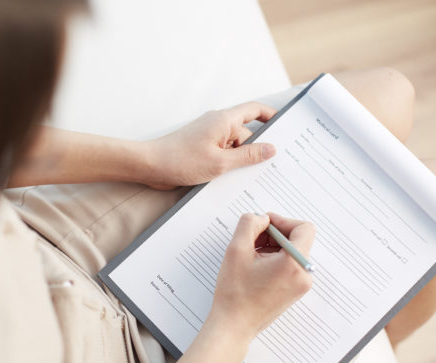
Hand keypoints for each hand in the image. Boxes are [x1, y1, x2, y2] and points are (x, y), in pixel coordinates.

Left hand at [141, 102, 277, 189]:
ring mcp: (208, 137)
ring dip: (239, 161)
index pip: (255, 110)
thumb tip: (271, 149)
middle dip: (255, 150)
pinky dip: (227, 165)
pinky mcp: (201, 149)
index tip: (285, 127)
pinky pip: (222, 154)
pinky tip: (228, 179)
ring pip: (234, 147)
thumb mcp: (221, 162)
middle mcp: (217, 125)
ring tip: (242, 178)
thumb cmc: (180, 160)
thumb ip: (248, 156)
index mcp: (224, 120)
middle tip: (267, 167)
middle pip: (246, 134)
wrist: (150, 166)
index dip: (272, 116)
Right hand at [209, 212, 315, 341]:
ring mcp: (301, 285)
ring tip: (252, 255)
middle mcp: (303, 275)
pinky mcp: (295, 291)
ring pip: (293, 252)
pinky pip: (290, 265)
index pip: (304, 228)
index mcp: (293, 264)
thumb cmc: (235, 293)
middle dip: (275, 234)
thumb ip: (249, 224)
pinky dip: (275, 259)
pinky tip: (256, 266)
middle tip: (252, 240)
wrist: (234, 324)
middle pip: (298, 239)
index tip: (264, 225)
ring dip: (273, 247)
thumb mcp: (236, 250)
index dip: (283, 221)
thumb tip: (261, 218)